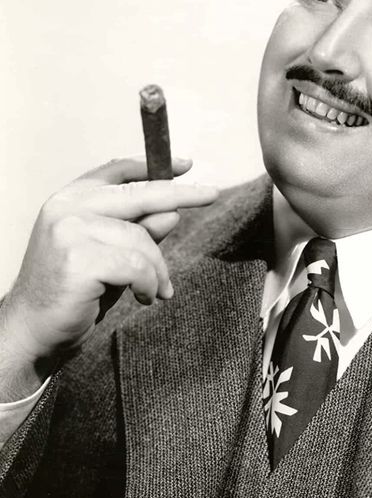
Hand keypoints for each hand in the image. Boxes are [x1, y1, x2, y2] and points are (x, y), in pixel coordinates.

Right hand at [0, 156, 218, 399]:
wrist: (33, 332)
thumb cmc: (73, 293)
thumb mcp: (112, 256)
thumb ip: (139, 232)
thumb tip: (173, 211)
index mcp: (71, 200)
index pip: (117, 170)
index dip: (152, 165)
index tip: (185, 165)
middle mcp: (67, 208)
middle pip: (138, 194)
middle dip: (180, 194)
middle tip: (211, 194)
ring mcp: (70, 230)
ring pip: (142, 238)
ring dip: (158, 268)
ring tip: (157, 290)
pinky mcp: (78, 258)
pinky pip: (137, 265)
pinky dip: (149, 284)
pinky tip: (145, 297)